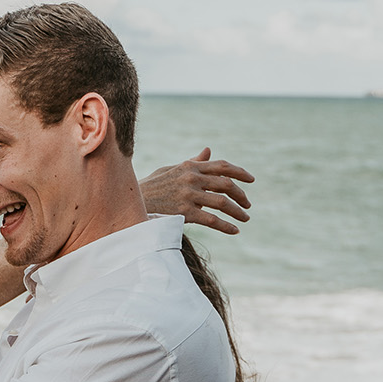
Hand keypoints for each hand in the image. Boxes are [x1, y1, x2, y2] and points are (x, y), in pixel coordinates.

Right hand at [140, 148, 254, 234]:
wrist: (131, 202)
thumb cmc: (152, 186)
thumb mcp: (172, 169)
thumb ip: (193, 162)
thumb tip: (208, 151)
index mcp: (190, 166)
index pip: (222, 166)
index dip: (240, 172)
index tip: (251, 180)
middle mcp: (192, 178)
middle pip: (226, 184)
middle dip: (241, 195)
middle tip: (248, 205)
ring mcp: (189, 195)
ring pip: (222, 203)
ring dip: (238, 212)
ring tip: (245, 219)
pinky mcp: (185, 212)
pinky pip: (212, 220)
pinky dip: (226, 226)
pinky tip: (235, 230)